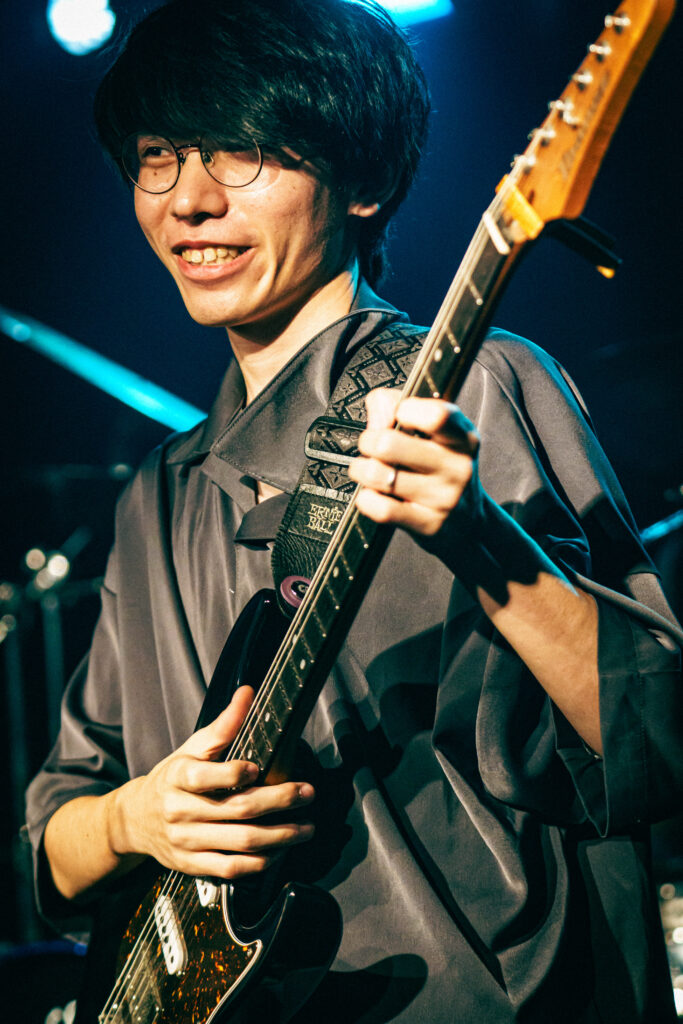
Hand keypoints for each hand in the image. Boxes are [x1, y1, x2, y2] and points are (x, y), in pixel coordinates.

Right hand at [115, 685, 314, 877]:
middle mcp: (180, 810)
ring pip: (239, 842)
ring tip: (305, 827)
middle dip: (277, 801)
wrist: (135, 819)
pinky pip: (230, 868)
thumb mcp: (192, 748)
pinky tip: (279, 851)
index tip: (257, 767)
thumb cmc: (172, 778)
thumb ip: (223, 724)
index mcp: (178, 777)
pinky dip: (258, 862)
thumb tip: (248, 693)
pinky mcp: (192, 865)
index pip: (202, 776)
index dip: (231, 773)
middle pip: (235, 809)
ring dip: (279, 836)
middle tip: (307, 793)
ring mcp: (186, 841)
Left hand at [348, 388, 483, 550]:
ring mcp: (444, 498)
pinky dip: (366, 500)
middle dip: (368, 441)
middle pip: (389, 443)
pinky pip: (381, 509)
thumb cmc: (444, 472)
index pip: (433, 415)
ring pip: (379, 475)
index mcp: (463, 437)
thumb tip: (377, 405)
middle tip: (370, 445)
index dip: (403, 410)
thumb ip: (402, 408)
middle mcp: (458, 466)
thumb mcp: (437, 437)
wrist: (468, 525)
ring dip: (361, 470)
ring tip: (366, 469)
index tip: (398, 416)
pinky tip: (373, 495)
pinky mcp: (429, 525)